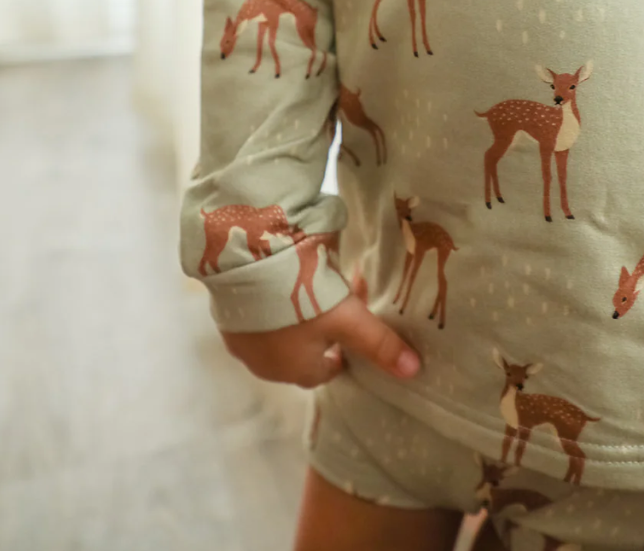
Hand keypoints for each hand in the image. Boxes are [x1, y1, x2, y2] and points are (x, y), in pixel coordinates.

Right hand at [220, 268, 419, 388]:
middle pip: (303, 354)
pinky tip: (278, 284)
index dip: (344, 350)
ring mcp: (244, 344)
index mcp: (298, 372)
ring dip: (294, 318)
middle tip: (334, 298)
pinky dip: (270, 306)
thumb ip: (378, 343)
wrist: (245, 272)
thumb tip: (414, 372)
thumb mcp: (347, 319)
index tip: (354, 323)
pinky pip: (257, 319)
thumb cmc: (301, 301)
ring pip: (279, 336)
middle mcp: (267, 367)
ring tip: (307, 286)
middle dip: (321, 332)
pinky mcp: (228, 319)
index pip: (328, 371)